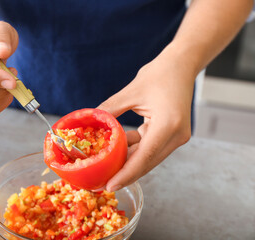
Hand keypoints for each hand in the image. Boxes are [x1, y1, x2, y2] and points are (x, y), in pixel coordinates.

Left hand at [98, 44, 194, 191]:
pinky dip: (136, 148)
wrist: (182, 65)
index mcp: (168, 125)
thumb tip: (91, 123)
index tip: (110, 186)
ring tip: (107, 165)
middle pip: (147, 162)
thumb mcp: (130, 91)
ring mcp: (177, 136)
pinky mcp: (173, 134)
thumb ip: (110, 110)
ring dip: (129, 160)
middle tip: (104, 181)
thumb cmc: (160, 74)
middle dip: (125, 173)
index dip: (126, 174)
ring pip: (149, 157)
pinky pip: (152, 147)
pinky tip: (120, 146)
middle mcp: (176, 136)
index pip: (144, 157)